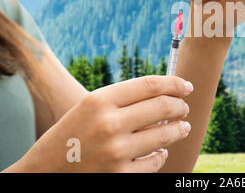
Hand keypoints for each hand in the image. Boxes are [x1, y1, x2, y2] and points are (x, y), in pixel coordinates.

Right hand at [7, 76, 192, 172]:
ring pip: (165, 134)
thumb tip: (165, 93)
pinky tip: (160, 151)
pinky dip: (162, 155)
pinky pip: (156, 161)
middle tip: (184, 108)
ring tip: (183, 127)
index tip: (186, 86)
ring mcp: (116, 152)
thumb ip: (123, 99)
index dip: (174, 83)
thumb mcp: (89, 108)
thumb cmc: (70, 136)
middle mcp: (108, 124)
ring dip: (180, 129)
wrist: (43, 174)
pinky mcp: (120, 176)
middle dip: (180, 106)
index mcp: (99, 101)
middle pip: (163, 107)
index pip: (150, 85)